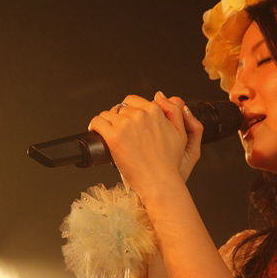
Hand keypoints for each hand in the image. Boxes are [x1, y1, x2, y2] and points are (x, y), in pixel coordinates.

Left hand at [88, 92, 203, 197]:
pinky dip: (95, 126)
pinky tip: (98, 133)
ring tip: (111, 136)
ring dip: (107, 123)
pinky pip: (97, 122)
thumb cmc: (169, 163)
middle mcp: (140, 115)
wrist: (159, 182)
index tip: (129, 122)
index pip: (134, 101)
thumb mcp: (181, 133)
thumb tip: (159, 95)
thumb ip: (174, 110)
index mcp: (155, 112)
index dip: (130, 112)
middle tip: (123, 135)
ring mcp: (126, 125)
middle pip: (120, 108)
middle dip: (120, 119)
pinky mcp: (114, 137)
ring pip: (108, 114)